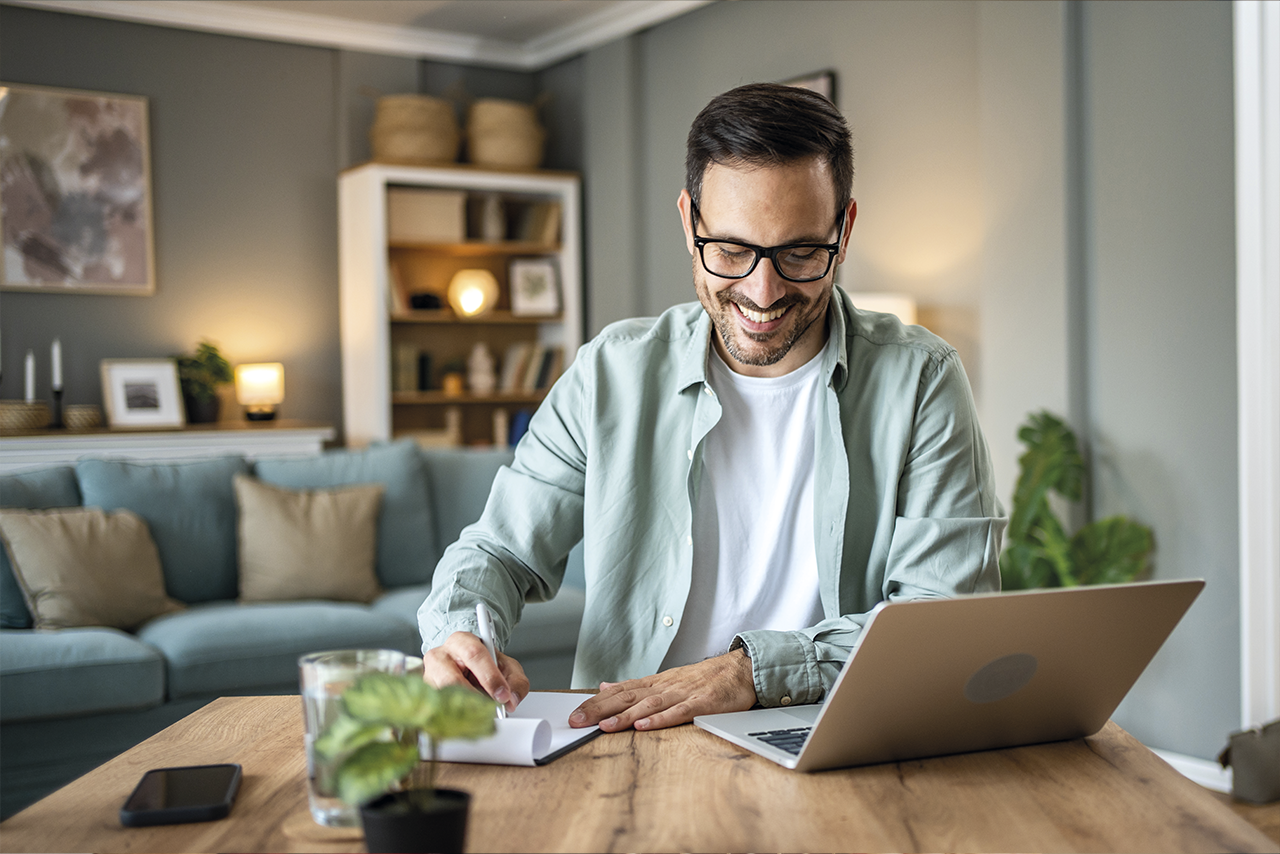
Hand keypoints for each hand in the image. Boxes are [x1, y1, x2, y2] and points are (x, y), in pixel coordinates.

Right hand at [422, 631, 529, 713]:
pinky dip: (454, 718)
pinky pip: (437, 710)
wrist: (466, 669)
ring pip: (443, 697)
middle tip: (491, 710)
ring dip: (464, 710)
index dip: (490, 676)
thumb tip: (511, 700)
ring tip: (479, 716)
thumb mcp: (506, 667)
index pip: (474, 654)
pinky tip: (466, 720)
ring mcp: (428, 676)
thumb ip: (516, 681)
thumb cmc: (484, 665)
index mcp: (461, 641)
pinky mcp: (425, 695)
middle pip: (453, 679)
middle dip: (476, 698)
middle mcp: (440, 656)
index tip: (503, 694)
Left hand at [568, 648, 755, 731]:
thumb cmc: (703, 679)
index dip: (595, 702)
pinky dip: (660, 718)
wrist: (739, 669)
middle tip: (577, 721)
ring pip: (649, 704)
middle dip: (600, 709)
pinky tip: (644, 726)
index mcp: (655, 684)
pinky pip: (678, 712)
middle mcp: (664, 687)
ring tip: (604, 726)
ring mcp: (682, 694)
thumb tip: (605, 686)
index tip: (574, 713)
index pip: (619, 691)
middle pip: (627, 697)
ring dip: (625, 716)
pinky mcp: (701, 703)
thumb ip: (636, 686)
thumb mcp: (665, 679)